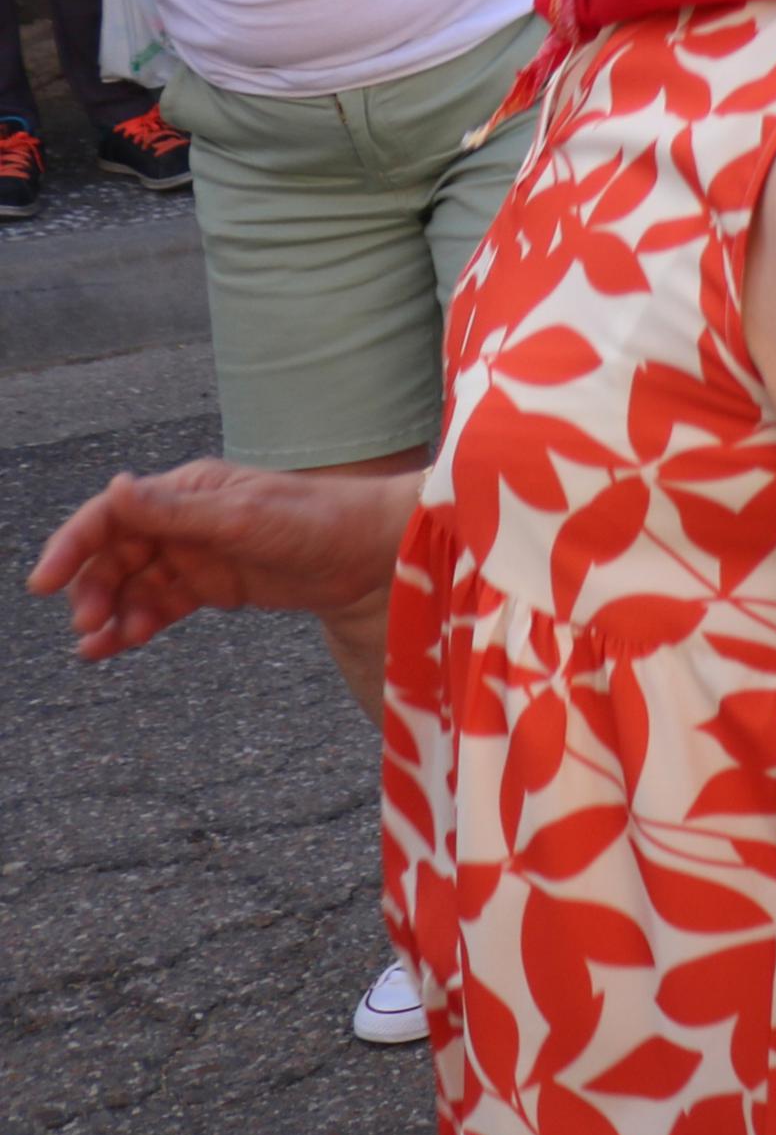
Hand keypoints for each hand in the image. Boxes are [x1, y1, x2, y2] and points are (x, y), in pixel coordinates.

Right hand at [28, 460, 411, 660]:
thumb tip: (115, 488)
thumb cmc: (318, 521)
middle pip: (115, 554)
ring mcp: (197, 554)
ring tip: (98, 645)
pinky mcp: (213, 587)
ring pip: (133, 585)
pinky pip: (160, 606)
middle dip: (93, 588)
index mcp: (188, 490)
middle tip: (88, 623)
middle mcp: (184, 519)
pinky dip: (135, 625)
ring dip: (111, 612)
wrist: (373, 554)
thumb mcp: (244, 518)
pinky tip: (115, 646)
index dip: (72, 545)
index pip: (112, 514)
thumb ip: (177, 512)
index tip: (43, 583)